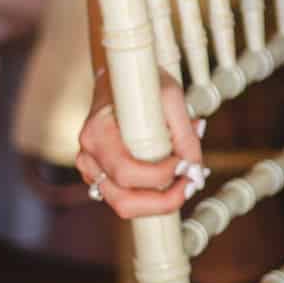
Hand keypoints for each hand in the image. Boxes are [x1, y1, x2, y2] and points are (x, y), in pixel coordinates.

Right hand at [73, 92, 202, 219]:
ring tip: (184, 183)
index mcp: (97, 133)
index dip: (161, 176)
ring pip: (124, 205)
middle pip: (123, 200)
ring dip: (159, 202)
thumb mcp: (170, 96)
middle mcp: (88, 155)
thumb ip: (184, 133)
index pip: (127, 172)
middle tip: (191, 184)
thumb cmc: (144, 83)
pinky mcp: (101, 176)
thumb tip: (195, 169)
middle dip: (163, 201)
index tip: (185, 163)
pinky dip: (151, 196)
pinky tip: (171, 179)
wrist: (122, 77)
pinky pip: (125, 198)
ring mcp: (91, 169)